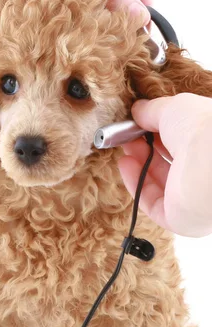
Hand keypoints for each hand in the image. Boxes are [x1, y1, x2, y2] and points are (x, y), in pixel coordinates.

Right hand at [119, 94, 211, 236]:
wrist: (211, 161)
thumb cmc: (201, 129)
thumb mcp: (174, 108)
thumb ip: (153, 110)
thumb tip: (138, 110)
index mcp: (207, 147)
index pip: (182, 142)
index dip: (157, 132)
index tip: (137, 124)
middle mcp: (203, 173)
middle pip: (169, 163)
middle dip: (145, 148)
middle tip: (127, 136)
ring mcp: (191, 197)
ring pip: (159, 183)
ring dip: (139, 164)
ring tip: (124, 147)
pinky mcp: (177, 218)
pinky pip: (151, 203)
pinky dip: (135, 184)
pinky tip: (125, 163)